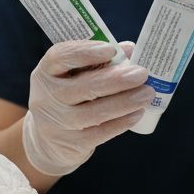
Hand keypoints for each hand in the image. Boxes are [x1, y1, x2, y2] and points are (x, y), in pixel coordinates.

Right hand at [22, 39, 152, 176]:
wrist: (47, 139)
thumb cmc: (67, 96)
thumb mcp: (73, 75)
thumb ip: (99, 61)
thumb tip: (129, 49)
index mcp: (46, 71)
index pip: (60, 57)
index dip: (85, 52)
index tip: (111, 50)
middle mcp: (47, 96)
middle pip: (83, 86)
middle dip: (116, 80)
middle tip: (141, 74)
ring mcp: (57, 122)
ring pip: (94, 113)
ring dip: (124, 102)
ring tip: (147, 93)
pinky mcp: (71, 143)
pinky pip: (100, 133)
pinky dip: (121, 122)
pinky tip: (138, 113)